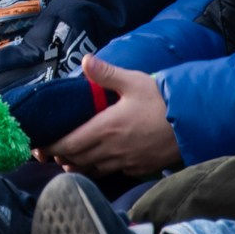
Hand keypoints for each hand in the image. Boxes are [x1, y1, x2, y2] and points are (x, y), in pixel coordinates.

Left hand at [44, 58, 180, 175]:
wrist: (194, 122)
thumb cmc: (162, 100)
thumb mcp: (133, 81)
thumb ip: (106, 73)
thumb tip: (84, 61)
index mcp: (106, 128)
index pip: (69, 144)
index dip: (51, 146)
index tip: (40, 144)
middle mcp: (112, 149)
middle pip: (76, 160)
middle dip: (61, 156)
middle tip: (52, 149)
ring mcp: (126, 162)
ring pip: (92, 169)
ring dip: (79, 164)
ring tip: (72, 156)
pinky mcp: (139, 168)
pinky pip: (112, 172)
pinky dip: (101, 168)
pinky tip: (102, 159)